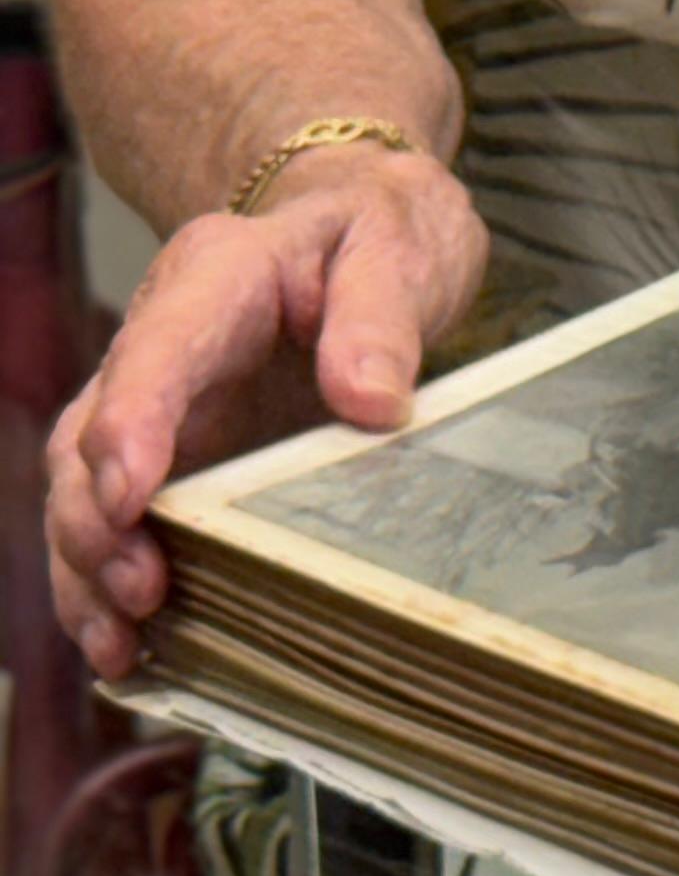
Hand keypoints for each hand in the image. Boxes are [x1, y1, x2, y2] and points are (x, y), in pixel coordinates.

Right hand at [47, 143, 484, 677]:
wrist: (366, 226)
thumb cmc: (378, 235)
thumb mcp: (398, 251)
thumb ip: (381, 317)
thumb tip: (371, 403)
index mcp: (214, 275)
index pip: (155, 351)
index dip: (131, 427)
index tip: (129, 497)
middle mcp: (160, 343)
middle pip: (89, 435)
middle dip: (97, 522)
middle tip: (141, 592)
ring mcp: (159, 404)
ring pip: (83, 491)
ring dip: (89, 572)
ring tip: (119, 646)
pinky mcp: (174, 453)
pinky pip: (118, 520)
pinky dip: (110, 584)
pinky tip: (128, 649)